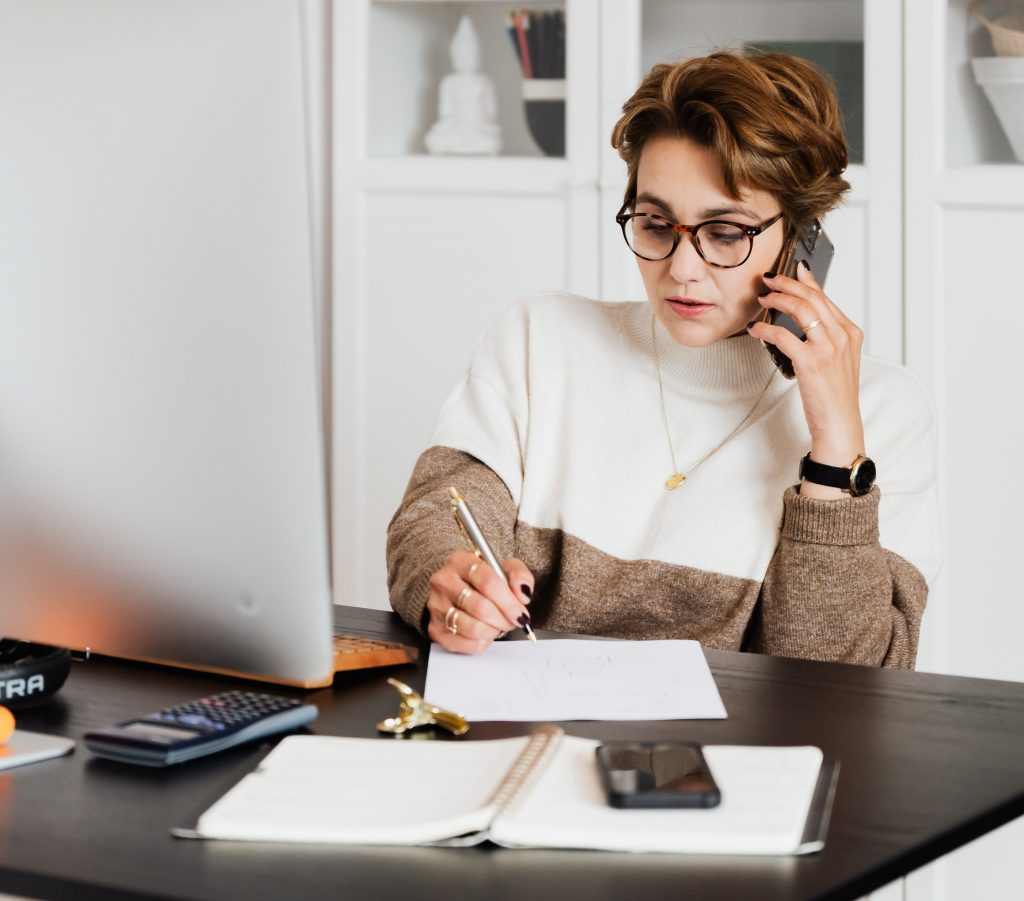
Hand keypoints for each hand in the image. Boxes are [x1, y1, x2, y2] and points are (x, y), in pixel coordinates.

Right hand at [425, 549, 533, 653]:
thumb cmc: (485, 580)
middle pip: (481, 607)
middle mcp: (443, 581)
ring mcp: (436, 605)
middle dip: (504, 619)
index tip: (521, 613)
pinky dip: (482, 642)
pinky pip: (465, 643)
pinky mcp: (435, 628)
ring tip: (498, 625)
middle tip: (513, 621)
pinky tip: (485, 633)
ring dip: (493, 631)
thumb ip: (520, 576)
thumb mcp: (506, 569)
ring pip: (473, 627)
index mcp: (461, 561)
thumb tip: (522, 594)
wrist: (461, 592)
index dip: (509, 602)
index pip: (488, 582)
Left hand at [748, 263, 865, 492]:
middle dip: (787, 283)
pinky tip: (756, 329)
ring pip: (800, 309)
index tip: (793, 270)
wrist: (840, 423)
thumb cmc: (835, 395)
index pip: (826, 297)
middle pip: (812, 297)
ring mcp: (828, 348)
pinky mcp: (811, 362)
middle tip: (769, 280)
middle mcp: (842, 336)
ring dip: (777, 299)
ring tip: (762, 299)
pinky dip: (766, 329)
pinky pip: (783, 335)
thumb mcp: (838, 360)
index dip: (806, 281)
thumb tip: (804, 318)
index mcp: (851, 332)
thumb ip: (826, 337)